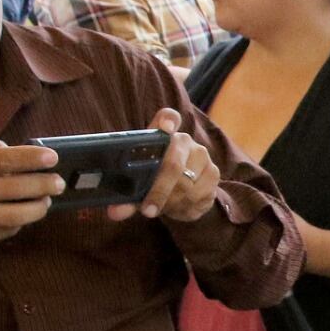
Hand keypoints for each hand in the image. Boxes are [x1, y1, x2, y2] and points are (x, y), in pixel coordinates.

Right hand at [0, 140, 62, 249]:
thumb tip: (13, 151)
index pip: (0, 160)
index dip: (29, 158)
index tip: (51, 157)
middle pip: (12, 188)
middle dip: (43, 185)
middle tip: (58, 182)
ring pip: (13, 215)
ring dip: (37, 208)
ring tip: (46, 201)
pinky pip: (4, 231)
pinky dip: (19, 223)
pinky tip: (24, 215)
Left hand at [106, 108, 221, 222]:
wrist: (185, 186)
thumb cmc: (156, 178)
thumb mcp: (138, 185)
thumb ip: (127, 198)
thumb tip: (116, 213)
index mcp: (162, 135)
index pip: (168, 118)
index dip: (167, 121)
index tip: (165, 128)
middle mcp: (185, 141)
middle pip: (173, 165)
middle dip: (159, 192)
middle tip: (147, 210)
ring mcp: (203, 157)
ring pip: (186, 186)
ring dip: (171, 203)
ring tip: (162, 209)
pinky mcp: (214, 174)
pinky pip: (199, 196)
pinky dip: (185, 207)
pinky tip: (178, 208)